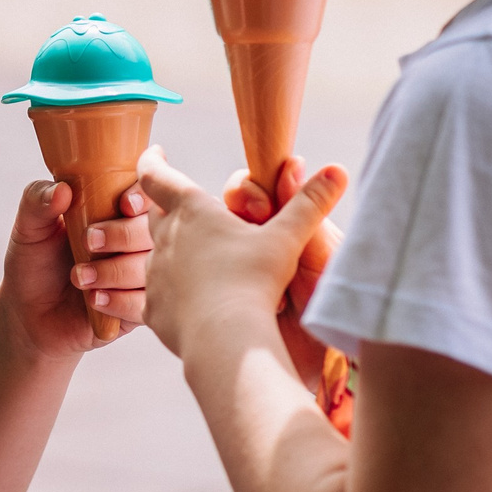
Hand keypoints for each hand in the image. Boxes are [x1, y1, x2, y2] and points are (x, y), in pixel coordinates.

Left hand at [0, 178, 151, 357]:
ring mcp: (144, 273)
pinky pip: (149, 302)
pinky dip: (121, 301)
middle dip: (126, 234)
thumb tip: (62, 189)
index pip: (151, 189)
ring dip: (117, 271)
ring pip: (158, 266)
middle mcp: (138, 238)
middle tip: (90, 242)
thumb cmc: (34, 263)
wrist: (29, 315)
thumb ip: (37, 201)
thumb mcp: (29, 228)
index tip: (124, 204)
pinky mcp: (142, 306)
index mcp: (118, 208)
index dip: (145, 193)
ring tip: (79, 277)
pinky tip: (94, 299)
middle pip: (162, 227)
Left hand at [136, 146, 346, 363]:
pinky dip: (171, 292)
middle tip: (181, 207)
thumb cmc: (254, 281)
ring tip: (193, 258)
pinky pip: (157, 295)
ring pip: (154, 255)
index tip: (156, 153)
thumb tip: (338, 170)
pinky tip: (189, 300)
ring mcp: (154, 276)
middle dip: (166, 208)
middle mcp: (164, 239)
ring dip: (171, 253)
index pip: (157, 175)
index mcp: (191, 212)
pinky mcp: (153, 309)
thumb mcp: (287, 238)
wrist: (225, 338)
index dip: (153, 161)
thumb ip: (309, 204)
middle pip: (155, 214)